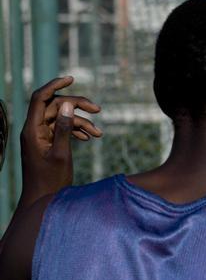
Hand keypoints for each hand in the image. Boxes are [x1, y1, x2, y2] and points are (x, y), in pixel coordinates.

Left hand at [19, 76, 101, 205]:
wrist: (42, 200)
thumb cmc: (50, 181)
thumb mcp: (61, 154)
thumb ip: (64, 128)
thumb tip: (67, 105)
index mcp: (32, 130)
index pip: (40, 98)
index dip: (55, 86)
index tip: (71, 78)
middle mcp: (34, 130)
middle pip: (55, 107)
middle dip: (77, 106)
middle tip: (98, 110)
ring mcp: (40, 136)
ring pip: (61, 119)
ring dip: (80, 122)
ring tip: (99, 134)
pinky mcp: (46, 143)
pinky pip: (61, 130)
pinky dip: (75, 131)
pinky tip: (89, 138)